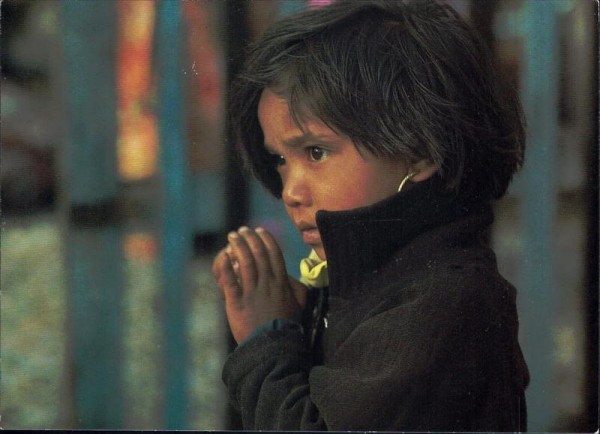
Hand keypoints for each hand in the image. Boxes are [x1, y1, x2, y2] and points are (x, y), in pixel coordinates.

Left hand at [212, 226, 307, 342]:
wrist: (273, 348)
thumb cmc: (287, 329)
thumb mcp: (297, 306)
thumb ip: (295, 289)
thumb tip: (292, 277)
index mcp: (281, 284)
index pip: (274, 254)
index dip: (266, 239)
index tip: (259, 230)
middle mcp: (267, 284)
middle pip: (258, 254)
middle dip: (250, 238)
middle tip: (242, 230)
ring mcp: (251, 293)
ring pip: (245, 263)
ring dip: (238, 246)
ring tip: (232, 236)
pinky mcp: (237, 304)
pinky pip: (230, 281)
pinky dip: (226, 267)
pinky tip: (223, 256)